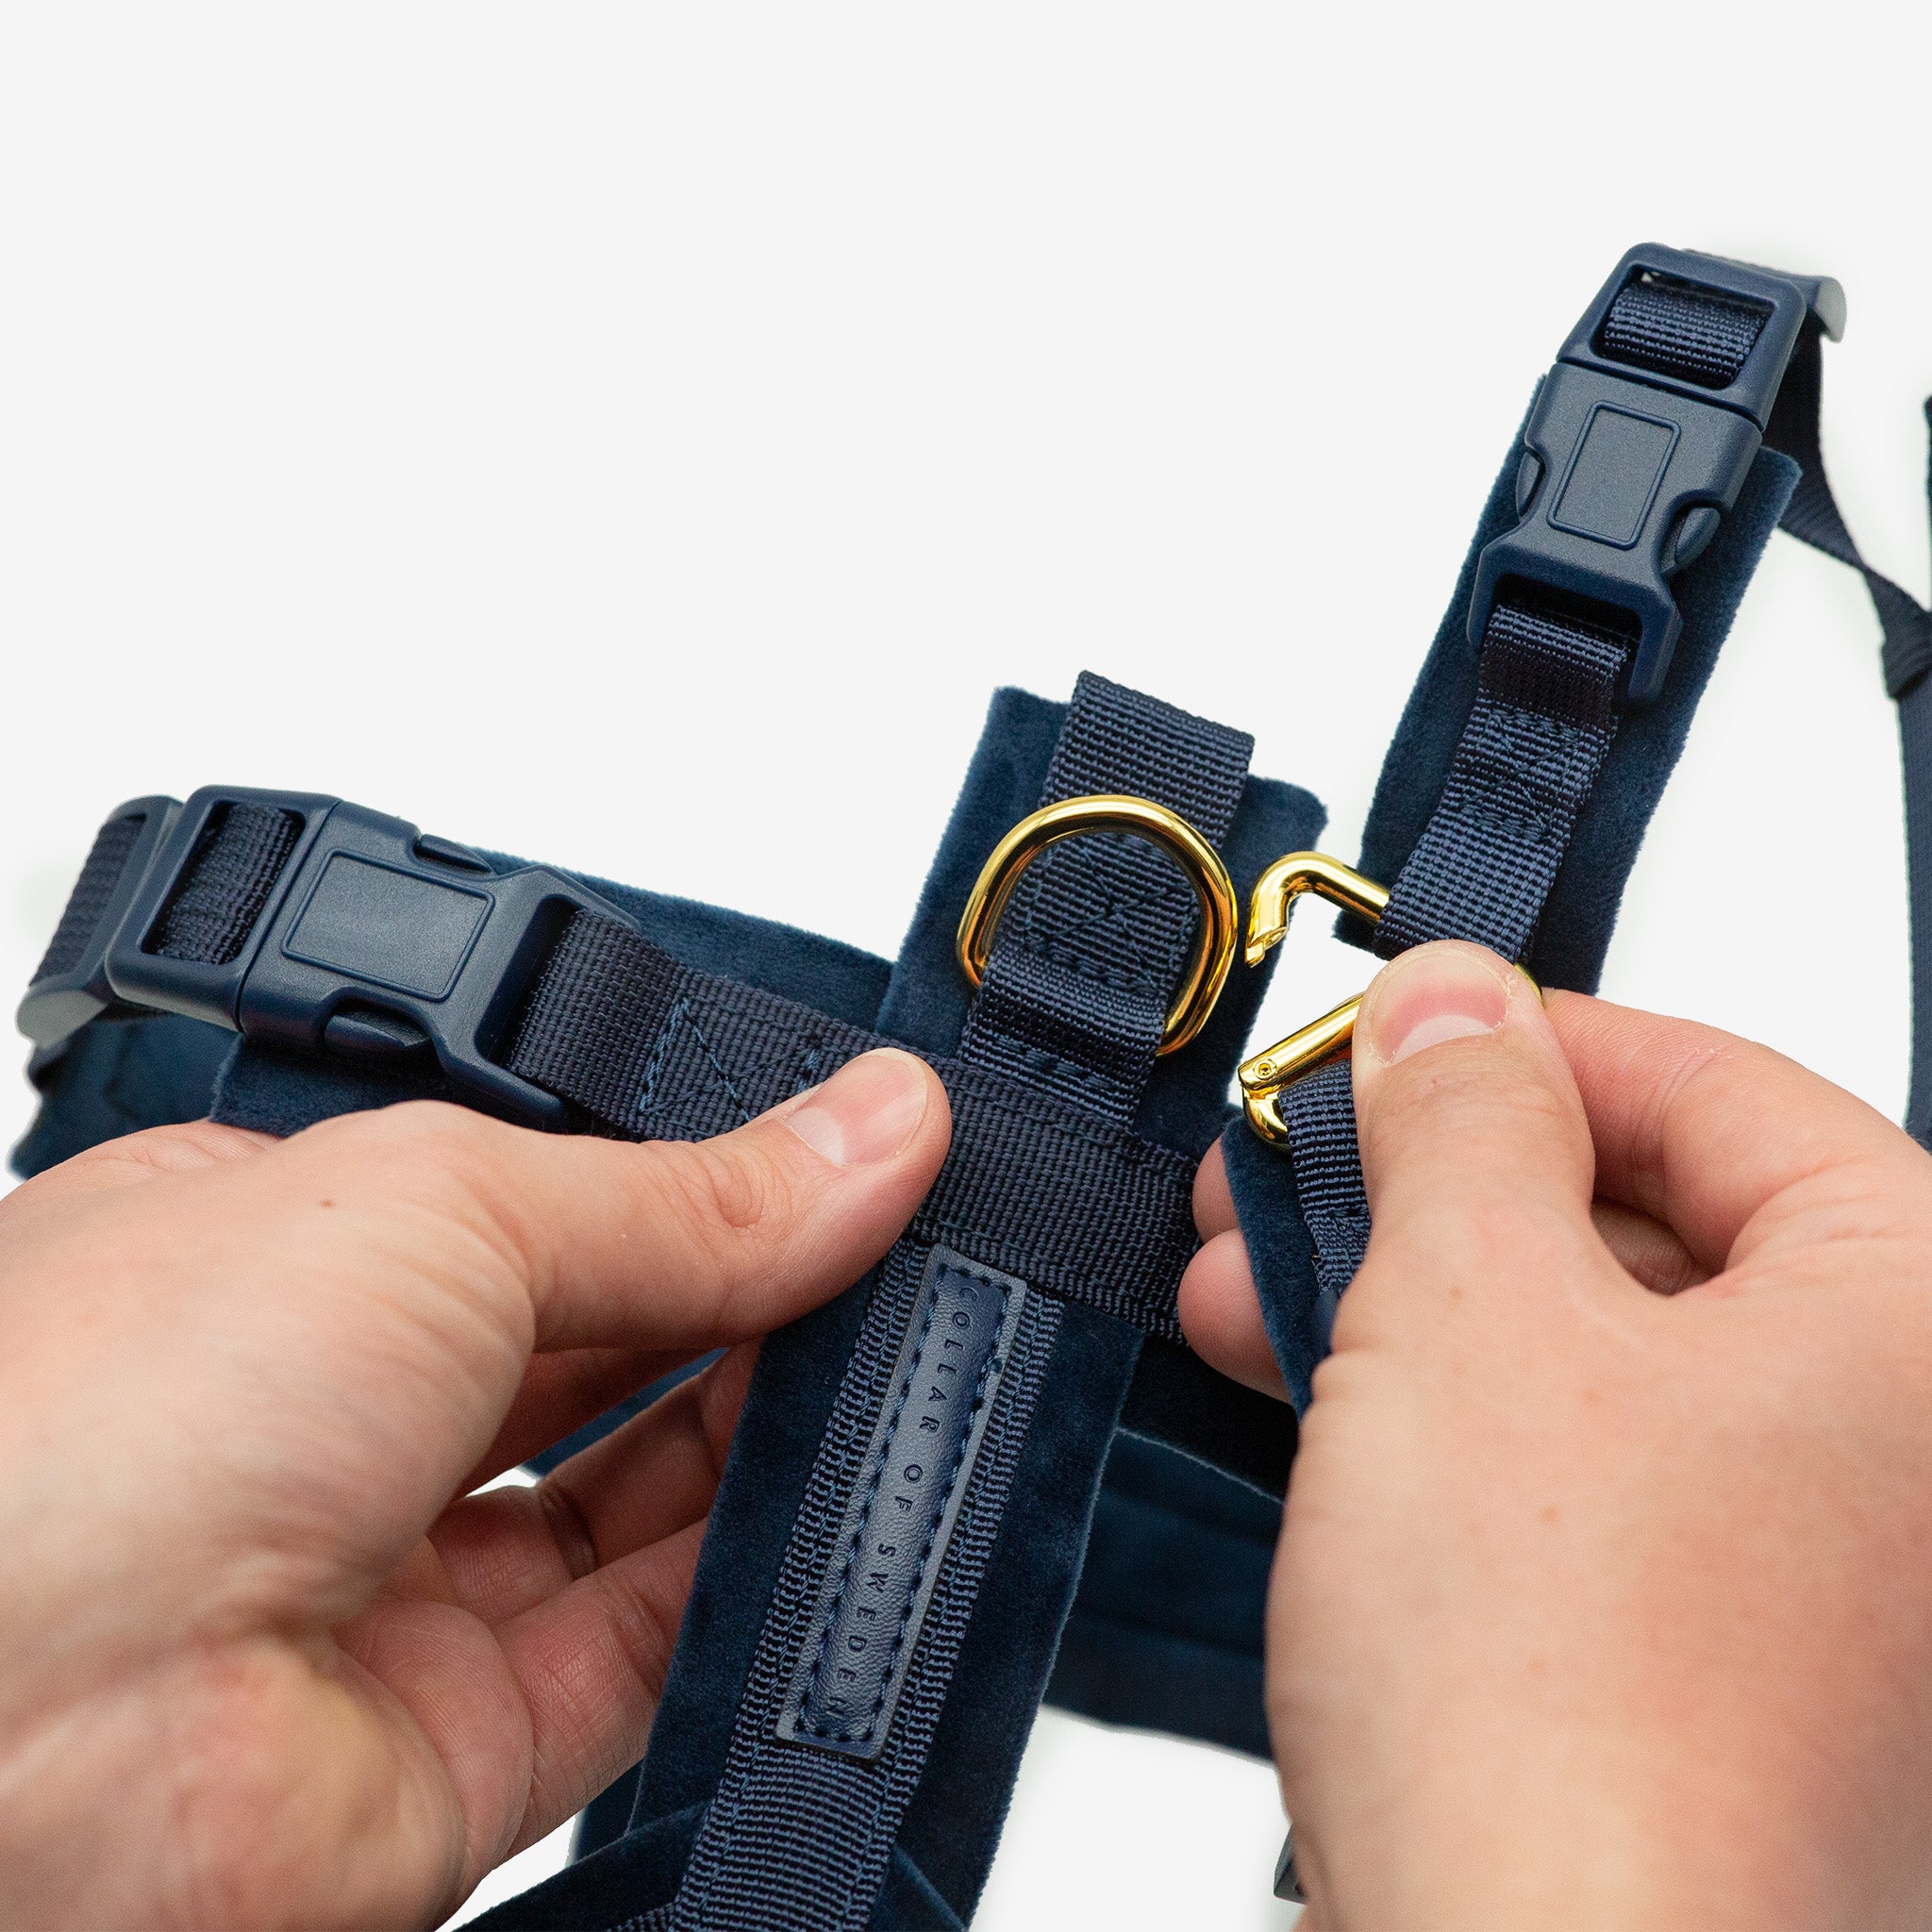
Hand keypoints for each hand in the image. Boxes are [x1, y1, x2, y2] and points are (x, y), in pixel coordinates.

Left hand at [0, 1048, 947, 1930]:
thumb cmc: (100, 1414)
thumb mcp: (446, 1207)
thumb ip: (685, 1198)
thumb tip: (869, 1131)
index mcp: (298, 1260)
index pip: (547, 1206)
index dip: (697, 1177)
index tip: (845, 1153)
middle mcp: (340, 1427)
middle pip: (609, 1352)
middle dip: (759, 1300)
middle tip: (909, 1247)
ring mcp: (396, 1594)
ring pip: (646, 1507)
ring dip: (777, 1437)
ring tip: (908, 1356)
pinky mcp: (458, 1755)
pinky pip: (651, 1661)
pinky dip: (760, 1588)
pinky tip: (847, 1505)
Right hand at [1180, 942, 1931, 1928]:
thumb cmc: (1569, 1701)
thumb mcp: (1466, 1307)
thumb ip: (1460, 1115)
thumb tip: (1451, 999)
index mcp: (1921, 1319)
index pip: (1716, 1084)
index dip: (1521, 1043)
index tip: (1381, 1037)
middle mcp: (1909, 1451)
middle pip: (1648, 1220)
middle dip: (1430, 1185)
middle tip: (1290, 1161)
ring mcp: (1824, 1574)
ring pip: (1596, 1355)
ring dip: (1409, 1299)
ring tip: (1249, 1281)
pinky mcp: (1721, 1666)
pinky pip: (1584, 1479)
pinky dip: (1448, 1423)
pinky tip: (1312, 1402)